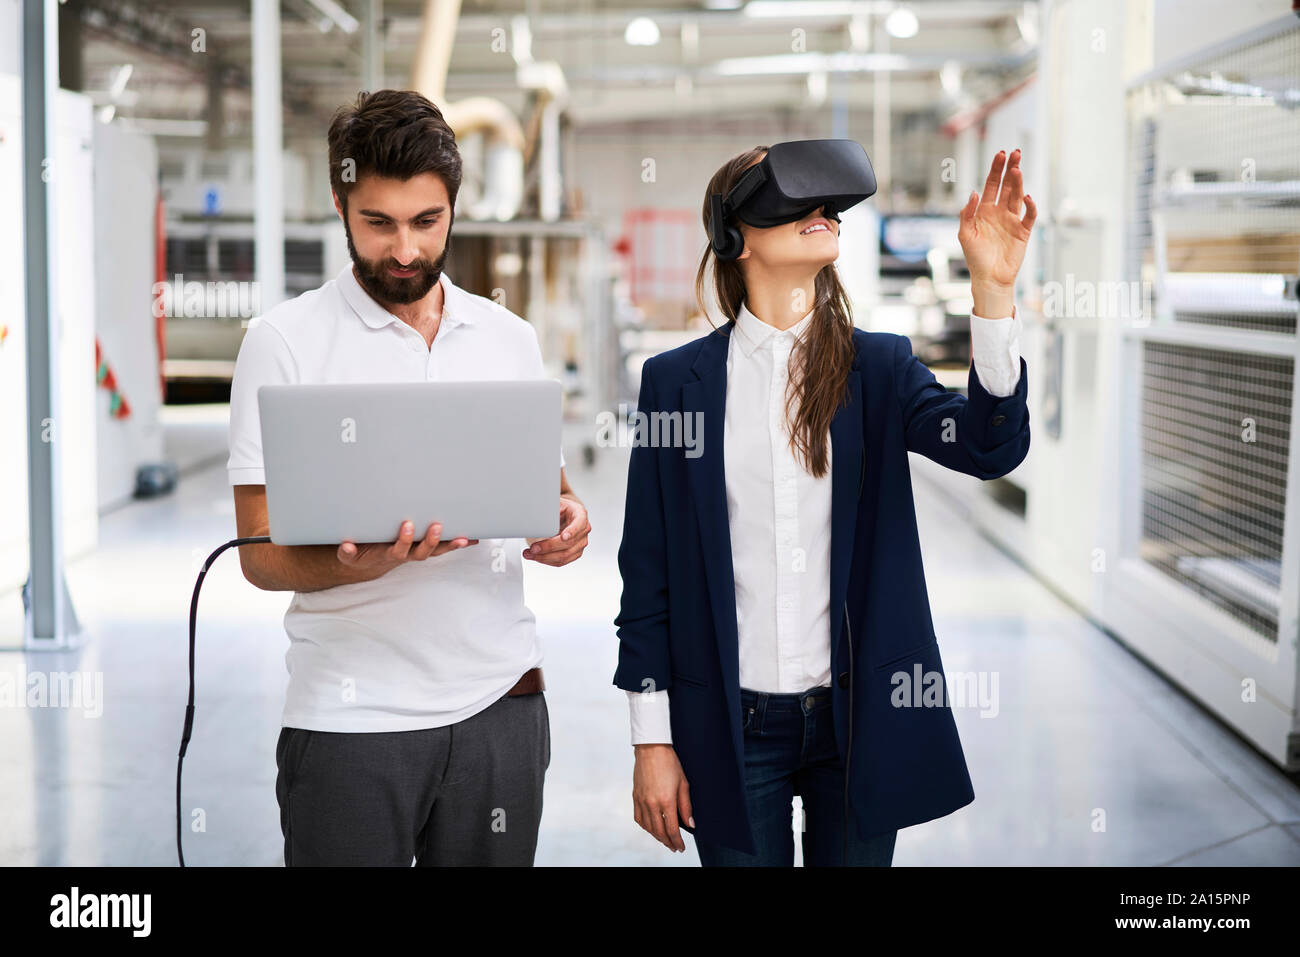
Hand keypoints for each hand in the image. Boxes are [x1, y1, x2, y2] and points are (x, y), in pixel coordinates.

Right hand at [337, 520, 476, 574]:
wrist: (369, 562)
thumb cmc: (361, 552)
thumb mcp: (349, 554)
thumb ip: (347, 551)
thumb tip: (346, 545)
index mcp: (389, 553)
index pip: (398, 548)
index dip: (403, 540)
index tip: (407, 525)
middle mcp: (406, 554)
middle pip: (422, 551)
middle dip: (430, 540)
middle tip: (437, 526)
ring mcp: (417, 552)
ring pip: (436, 551)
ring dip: (451, 545)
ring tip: (466, 539)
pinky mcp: (425, 548)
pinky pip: (444, 548)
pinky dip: (458, 545)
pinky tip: (475, 540)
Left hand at [522, 496, 589, 565]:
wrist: (563, 515)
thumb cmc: (558, 508)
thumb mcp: (554, 503)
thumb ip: (547, 507)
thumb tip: (532, 511)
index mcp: (580, 514)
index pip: (579, 523)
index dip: (572, 531)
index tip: (563, 537)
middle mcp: (583, 530)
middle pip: (569, 543)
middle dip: (549, 547)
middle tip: (533, 548)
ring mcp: (580, 543)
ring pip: (565, 556)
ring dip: (545, 557)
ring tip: (529, 554)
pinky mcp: (574, 553)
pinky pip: (561, 561)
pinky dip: (547, 561)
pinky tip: (536, 557)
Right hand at [632, 743, 692, 851]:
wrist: (651, 749)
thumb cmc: (670, 763)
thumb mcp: (683, 784)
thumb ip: (686, 807)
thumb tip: (690, 825)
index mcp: (666, 801)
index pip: (672, 829)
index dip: (677, 841)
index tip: (681, 847)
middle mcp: (652, 803)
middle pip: (659, 832)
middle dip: (668, 842)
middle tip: (674, 847)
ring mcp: (641, 800)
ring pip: (648, 827)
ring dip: (657, 836)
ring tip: (665, 839)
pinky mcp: (635, 796)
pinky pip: (638, 818)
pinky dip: (645, 826)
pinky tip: (651, 828)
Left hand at [958, 148, 1037, 315]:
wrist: (989, 278)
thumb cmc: (975, 258)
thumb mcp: (965, 234)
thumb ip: (967, 214)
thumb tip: (973, 193)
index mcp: (984, 211)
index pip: (991, 185)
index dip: (996, 170)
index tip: (1000, 154)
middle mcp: (999, 212)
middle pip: (1007, 186)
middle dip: (1011, 169)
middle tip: (1015, 153)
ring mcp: (1012, 220)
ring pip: (1017, 196)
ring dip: (1018, 183)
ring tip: (1017, 169)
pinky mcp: (1023, 231)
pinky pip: (1029, 215)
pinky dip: (1030, 206)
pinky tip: (1027, 197)